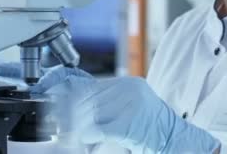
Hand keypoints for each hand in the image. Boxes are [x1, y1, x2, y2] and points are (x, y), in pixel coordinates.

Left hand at [34, 67, 220, 153]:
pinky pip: (99, 129)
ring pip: (88, 114)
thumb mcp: (124, 111)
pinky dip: (89, 137)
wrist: (178, 142)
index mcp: (127, 84)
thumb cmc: (150, 131)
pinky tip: (88, 141)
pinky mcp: (132, 123)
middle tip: (59, 130)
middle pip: (85, 100)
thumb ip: (102, 106)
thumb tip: (67, 110)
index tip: (49, 100)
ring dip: (76, 130)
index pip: (87, 85)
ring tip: (73, 139)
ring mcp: (132, 104)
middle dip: (68, 116)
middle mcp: (130, 89)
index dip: (64, 93)